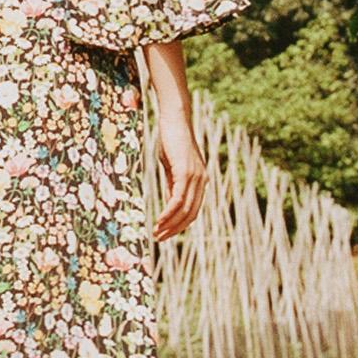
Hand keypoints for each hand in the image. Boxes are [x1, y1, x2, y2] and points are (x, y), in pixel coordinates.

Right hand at [153, 108, 205, 242]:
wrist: (175, 118)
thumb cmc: (171, 139)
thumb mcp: (172, 166)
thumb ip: (173, 184)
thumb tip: (170, 204)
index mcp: (199, 181)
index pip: (192, 211)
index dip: (179, 225)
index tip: (164, 233)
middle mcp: (201, 181)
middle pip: (190, 214)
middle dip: (174, 230)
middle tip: (158, 239)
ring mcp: (195, 177)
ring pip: (184, 210)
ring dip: (169, 224)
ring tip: (156, 233)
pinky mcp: (186, 172)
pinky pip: (178, 199)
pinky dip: (168, 213)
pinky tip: (159, 220)